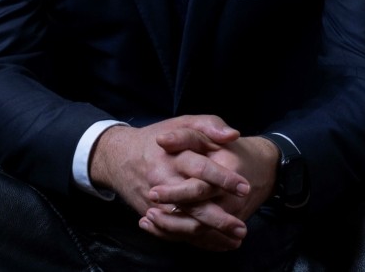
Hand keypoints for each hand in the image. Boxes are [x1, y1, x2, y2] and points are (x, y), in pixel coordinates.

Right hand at [89, 115, 253, 249]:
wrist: (119, 156)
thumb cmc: (157, 139)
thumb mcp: (183, 122)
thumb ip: (210, 124)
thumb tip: (233, 135)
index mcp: (174, 156)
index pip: (202, 169)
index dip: (224, 179)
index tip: (245, 188)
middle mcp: (163, 181)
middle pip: (193, 204)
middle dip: (220, 219)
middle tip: (242, 228)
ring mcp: (155, 202)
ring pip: (184, 224)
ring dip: (210, 235)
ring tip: (234, 240)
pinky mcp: (151, 214)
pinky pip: (174, 232)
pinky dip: (195, 241)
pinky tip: (216, 243)